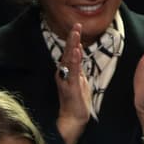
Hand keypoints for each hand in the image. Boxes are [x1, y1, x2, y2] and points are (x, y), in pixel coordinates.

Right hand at [55, 24, 92, 143]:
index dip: (74, 39)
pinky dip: (75, 61)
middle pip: (68, 52)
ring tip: (75, 33)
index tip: (77, 26)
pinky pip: (73, 72)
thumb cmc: (77, 100)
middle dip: (72, 38)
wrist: (73, 118)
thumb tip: (79, 51)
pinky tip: (77, 52)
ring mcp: (66, 79)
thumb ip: (78, 66)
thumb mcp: (79, 79)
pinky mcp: (71, 86)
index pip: (70, 52)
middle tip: (76, 25)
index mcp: (67, 70)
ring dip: (72, 45)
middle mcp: (63, 73)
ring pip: (69, 59)